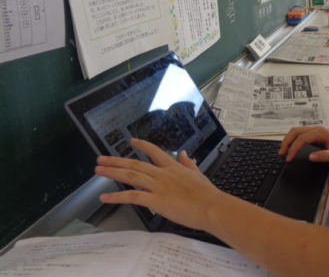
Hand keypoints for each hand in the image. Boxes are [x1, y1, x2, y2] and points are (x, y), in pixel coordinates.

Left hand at [95, 138, 220, 230]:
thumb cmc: (207, 194)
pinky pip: (132, 196)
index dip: (142, 146)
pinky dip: (116, 196)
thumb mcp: (198, 174)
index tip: (132, 141)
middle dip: (116, 161)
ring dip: (112, 172)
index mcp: (173, 167)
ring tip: (98, 171)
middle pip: (135, 164)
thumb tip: (183, 153)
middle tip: (101, 159)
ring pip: (130, 175)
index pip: (155, 152)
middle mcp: (162, 174)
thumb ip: (188, 164)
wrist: (210, 207)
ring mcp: (158, 186)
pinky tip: (104, 197)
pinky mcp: (155, 200)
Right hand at [279, 126, 328, 163]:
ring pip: (296, 132)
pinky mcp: (314, 136)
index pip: (302, 139)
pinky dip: (292, 140)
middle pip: (295, 132)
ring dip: (288, 140)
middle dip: (286, 142)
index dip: (293, 148)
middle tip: (281, 153)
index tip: (289, 158)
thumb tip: (310, 156)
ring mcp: (315, 131)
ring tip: (282, 151)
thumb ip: (324, 156)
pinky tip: (289, 147)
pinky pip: (299, 135)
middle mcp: (317, 129)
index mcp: (321, 133)